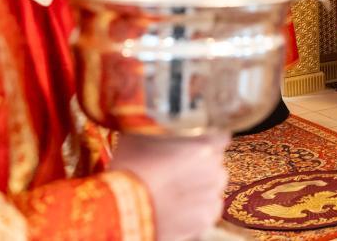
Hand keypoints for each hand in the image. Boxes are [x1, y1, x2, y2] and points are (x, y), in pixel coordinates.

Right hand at [110, 132, 229, 240]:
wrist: (116, 210)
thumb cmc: (124, 168)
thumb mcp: (139, 135)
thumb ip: (160, 125)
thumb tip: (159, 117)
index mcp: (204, 143)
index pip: (220, 137)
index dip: (205, 141)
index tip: (192, 146)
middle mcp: (213, 168)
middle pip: (216, 163)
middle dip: (201, 166)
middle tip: (176, 172)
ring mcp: (211, 195)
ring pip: (214, 187)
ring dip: (201, 188)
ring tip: (174, 193)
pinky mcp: (204, 220)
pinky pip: (209, 211)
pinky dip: (197, 211)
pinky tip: (177, 210)